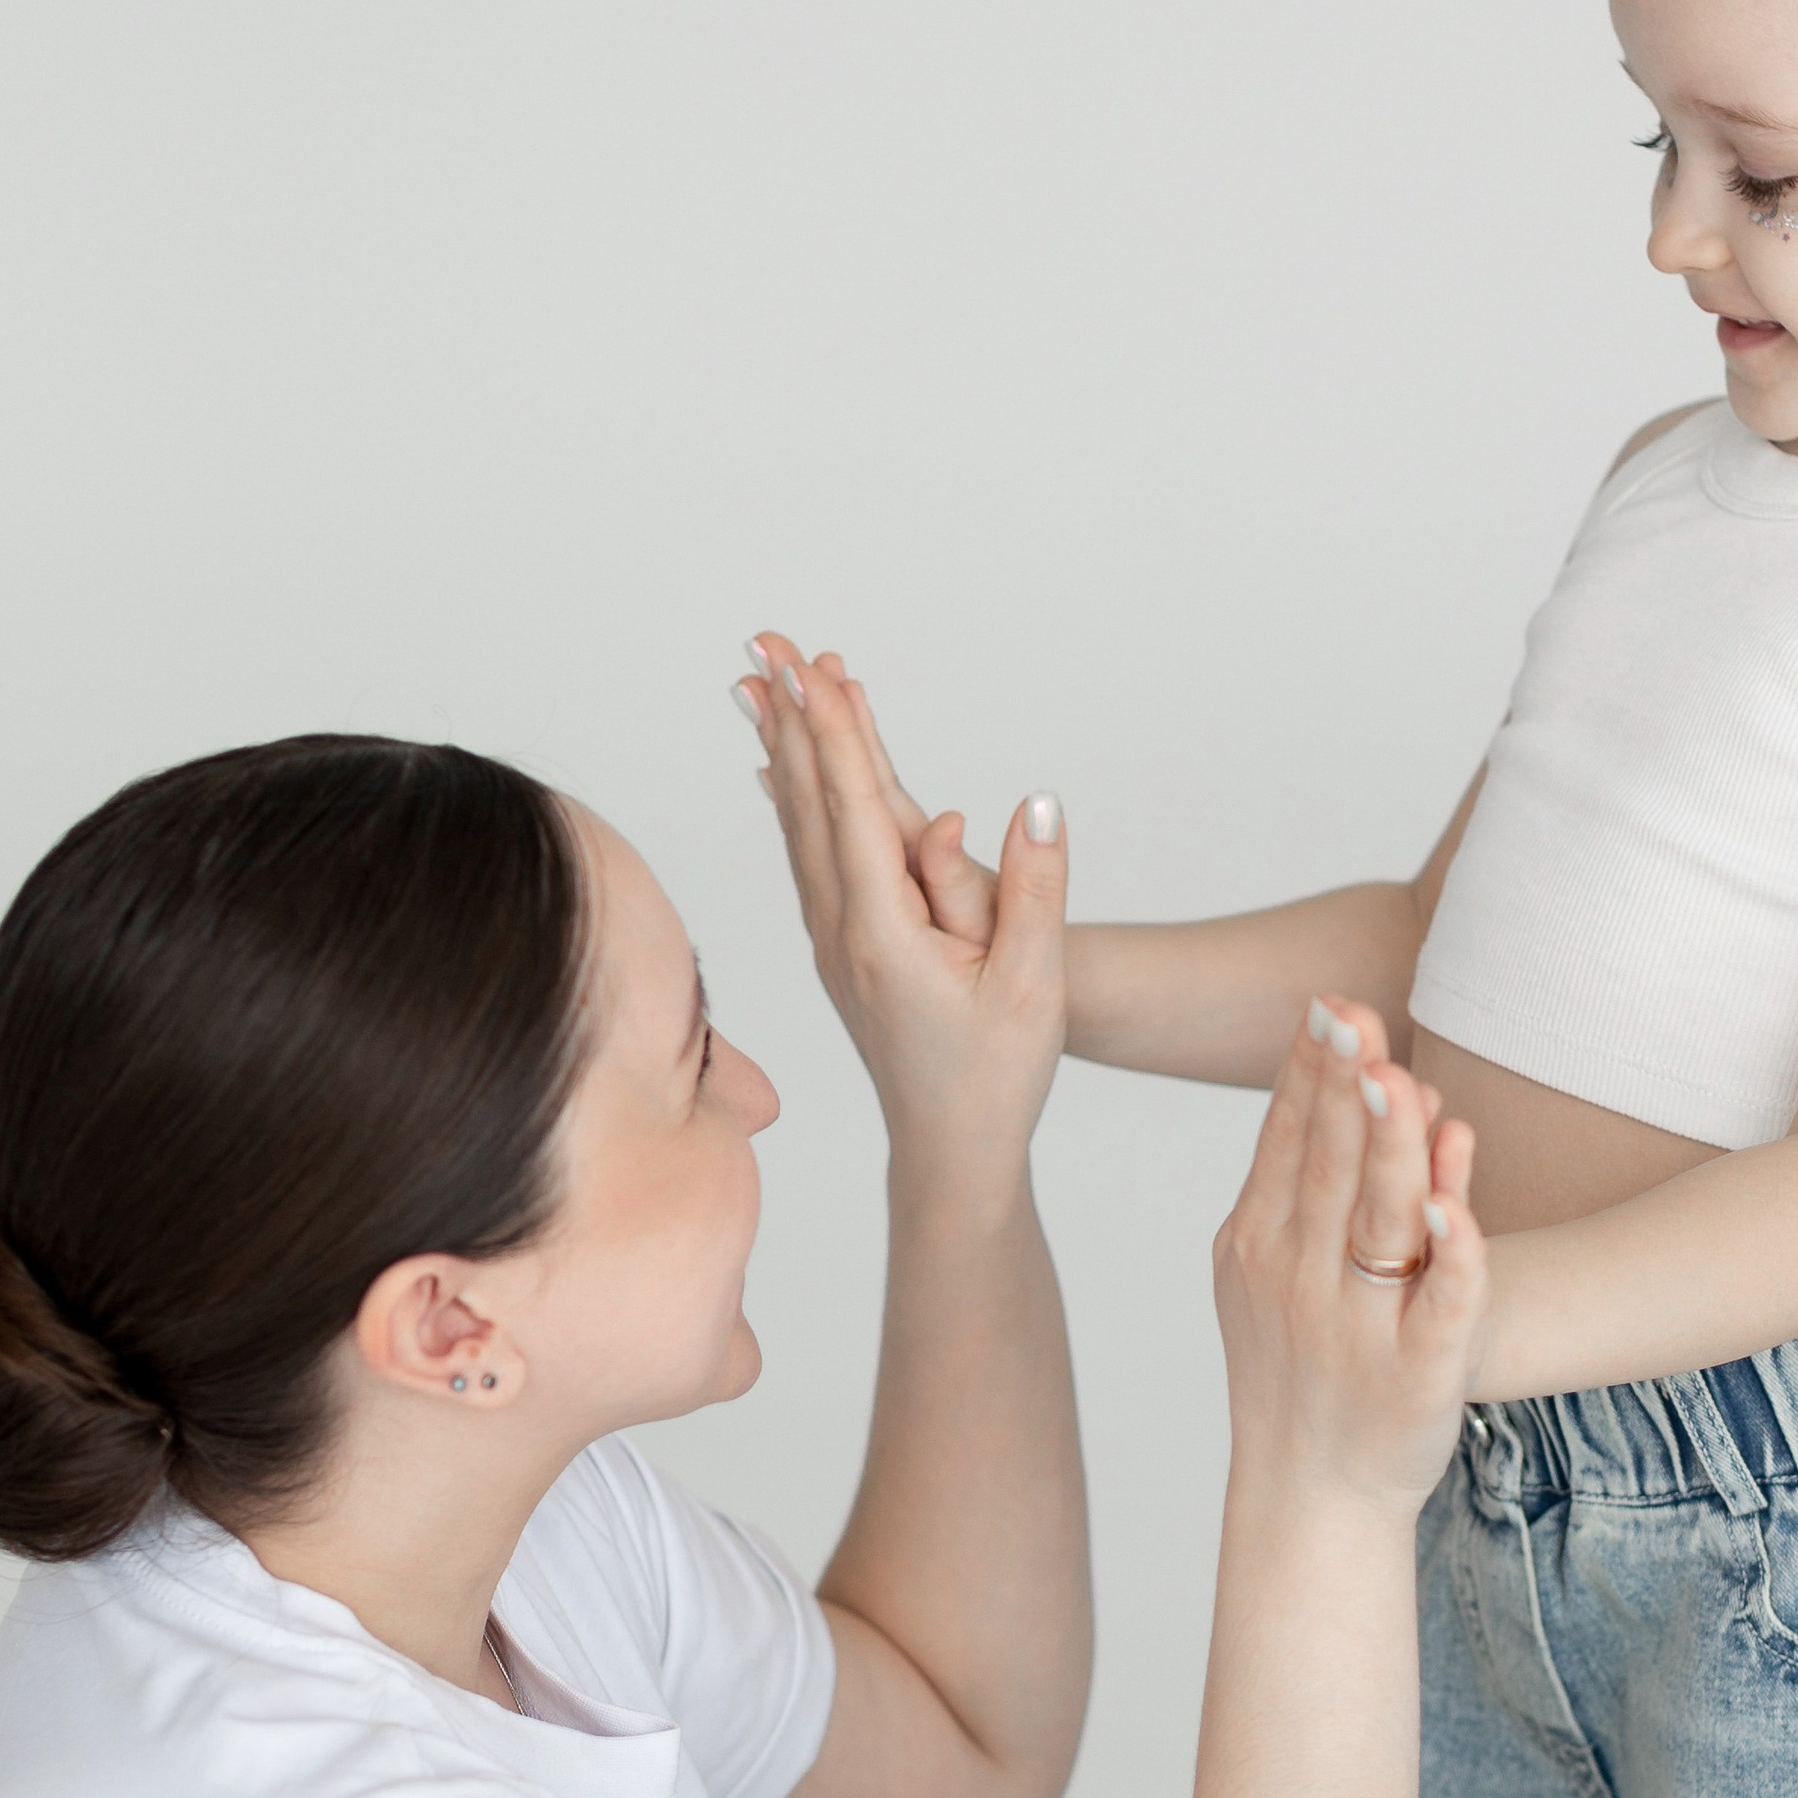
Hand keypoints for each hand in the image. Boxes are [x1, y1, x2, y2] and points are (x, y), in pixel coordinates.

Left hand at [737, 636, 1062, 1166]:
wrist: (952, 1150)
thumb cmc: (999, 1074)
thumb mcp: (1034, 984)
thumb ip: (1032, 890)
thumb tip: (1032, 804)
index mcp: (885, 935)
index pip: (856, 813)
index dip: (835, 734)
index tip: (816, 669)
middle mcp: (842, 933)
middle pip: (810, 806)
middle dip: (793, 720)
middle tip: (768, 646)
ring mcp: (833, 943)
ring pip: (800, 828)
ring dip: (784, 751)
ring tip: (763, 685)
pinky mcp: (842, 951)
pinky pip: (808, 857)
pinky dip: (792, 801)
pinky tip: (777, 773)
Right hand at [1215, 993, 1484, 1514]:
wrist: (1307, 1495)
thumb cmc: (1295, 1369)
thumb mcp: (1263, 1268)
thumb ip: (1298, 1177)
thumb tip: (1349, 1079)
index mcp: (1257, 1243)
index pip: (1288, 1140)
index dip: (1309, 1071)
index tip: (1328, 1004)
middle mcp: (1301, 1279)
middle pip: (1332, 1168)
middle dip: (1345, 1090)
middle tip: (1357, 1017)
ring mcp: (1358, 1328)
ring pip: (1381, 1223)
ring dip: (1392, 1151)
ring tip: (1400, 1081)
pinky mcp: (1418, 1375)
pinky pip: (1442, 1307)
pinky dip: (1451, 1257)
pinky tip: (1454, 1207)